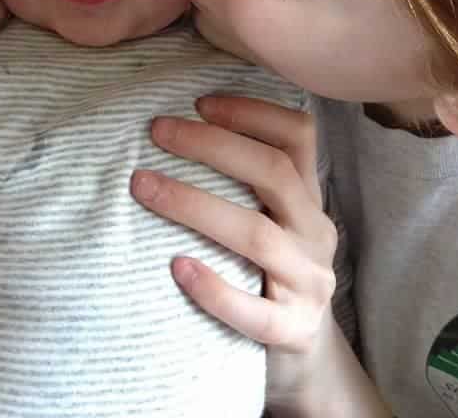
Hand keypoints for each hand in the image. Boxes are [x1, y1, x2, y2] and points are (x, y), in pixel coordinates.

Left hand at [130, 95, 387, 415]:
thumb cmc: (267, 270)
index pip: (298, 136)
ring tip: (143, 185)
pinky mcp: (296, 331)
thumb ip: (244, 179)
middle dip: (211, 146)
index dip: (252, 112)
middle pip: (273, 173)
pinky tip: (176, 267)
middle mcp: (315, 232)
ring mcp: (309, 283)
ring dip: (194, 204)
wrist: (305, 355)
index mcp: (309, 196)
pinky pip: (256, 312)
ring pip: (256, 234)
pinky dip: (214, 289)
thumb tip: (172, 123)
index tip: (199, 102)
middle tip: (157, 131)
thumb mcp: (272, 217)